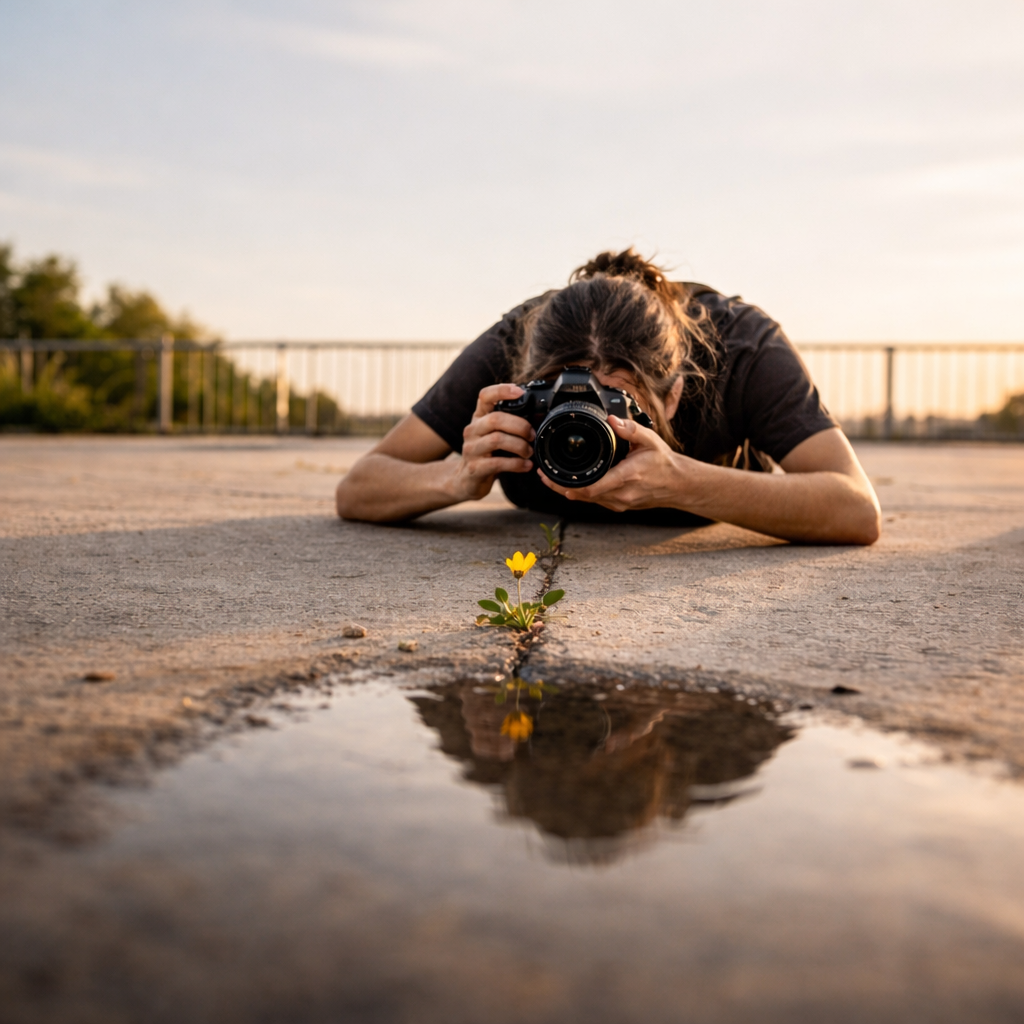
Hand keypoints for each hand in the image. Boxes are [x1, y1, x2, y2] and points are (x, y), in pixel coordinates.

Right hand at [453, 383, 535, 500]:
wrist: (466, 480)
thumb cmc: (486, 454)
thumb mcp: (493, 434)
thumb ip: (508, 423)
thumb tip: (538, 416)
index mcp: (479, 417)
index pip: (485, 396)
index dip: (501, 390)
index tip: (520, 392)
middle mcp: (472, 430)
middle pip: (495, 419)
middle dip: (519, 426)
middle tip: (532, 436)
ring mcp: (471, 449)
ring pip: (496, 440)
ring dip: (519, 446)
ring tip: (529, 452)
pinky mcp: (474, 468)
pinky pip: (497, 463)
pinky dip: (516, 464)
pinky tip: (526, 466)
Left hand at [538, 415, 686, 510]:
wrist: (678, 484)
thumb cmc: (664, 463)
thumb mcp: (650, 440)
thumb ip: (631, 429)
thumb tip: (613, 419)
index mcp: (626, 477)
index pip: (590, 487)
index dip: (566, 484)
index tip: (550, 474)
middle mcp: (621, 494)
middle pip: (582, 496)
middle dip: (559, 486)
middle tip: (542, 474)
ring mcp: (619, 503)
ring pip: (586, 500)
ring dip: (567, 490)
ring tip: (550, 478)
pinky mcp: (619, 505)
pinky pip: (594, 500)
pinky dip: (580, 493)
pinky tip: (569, 485)